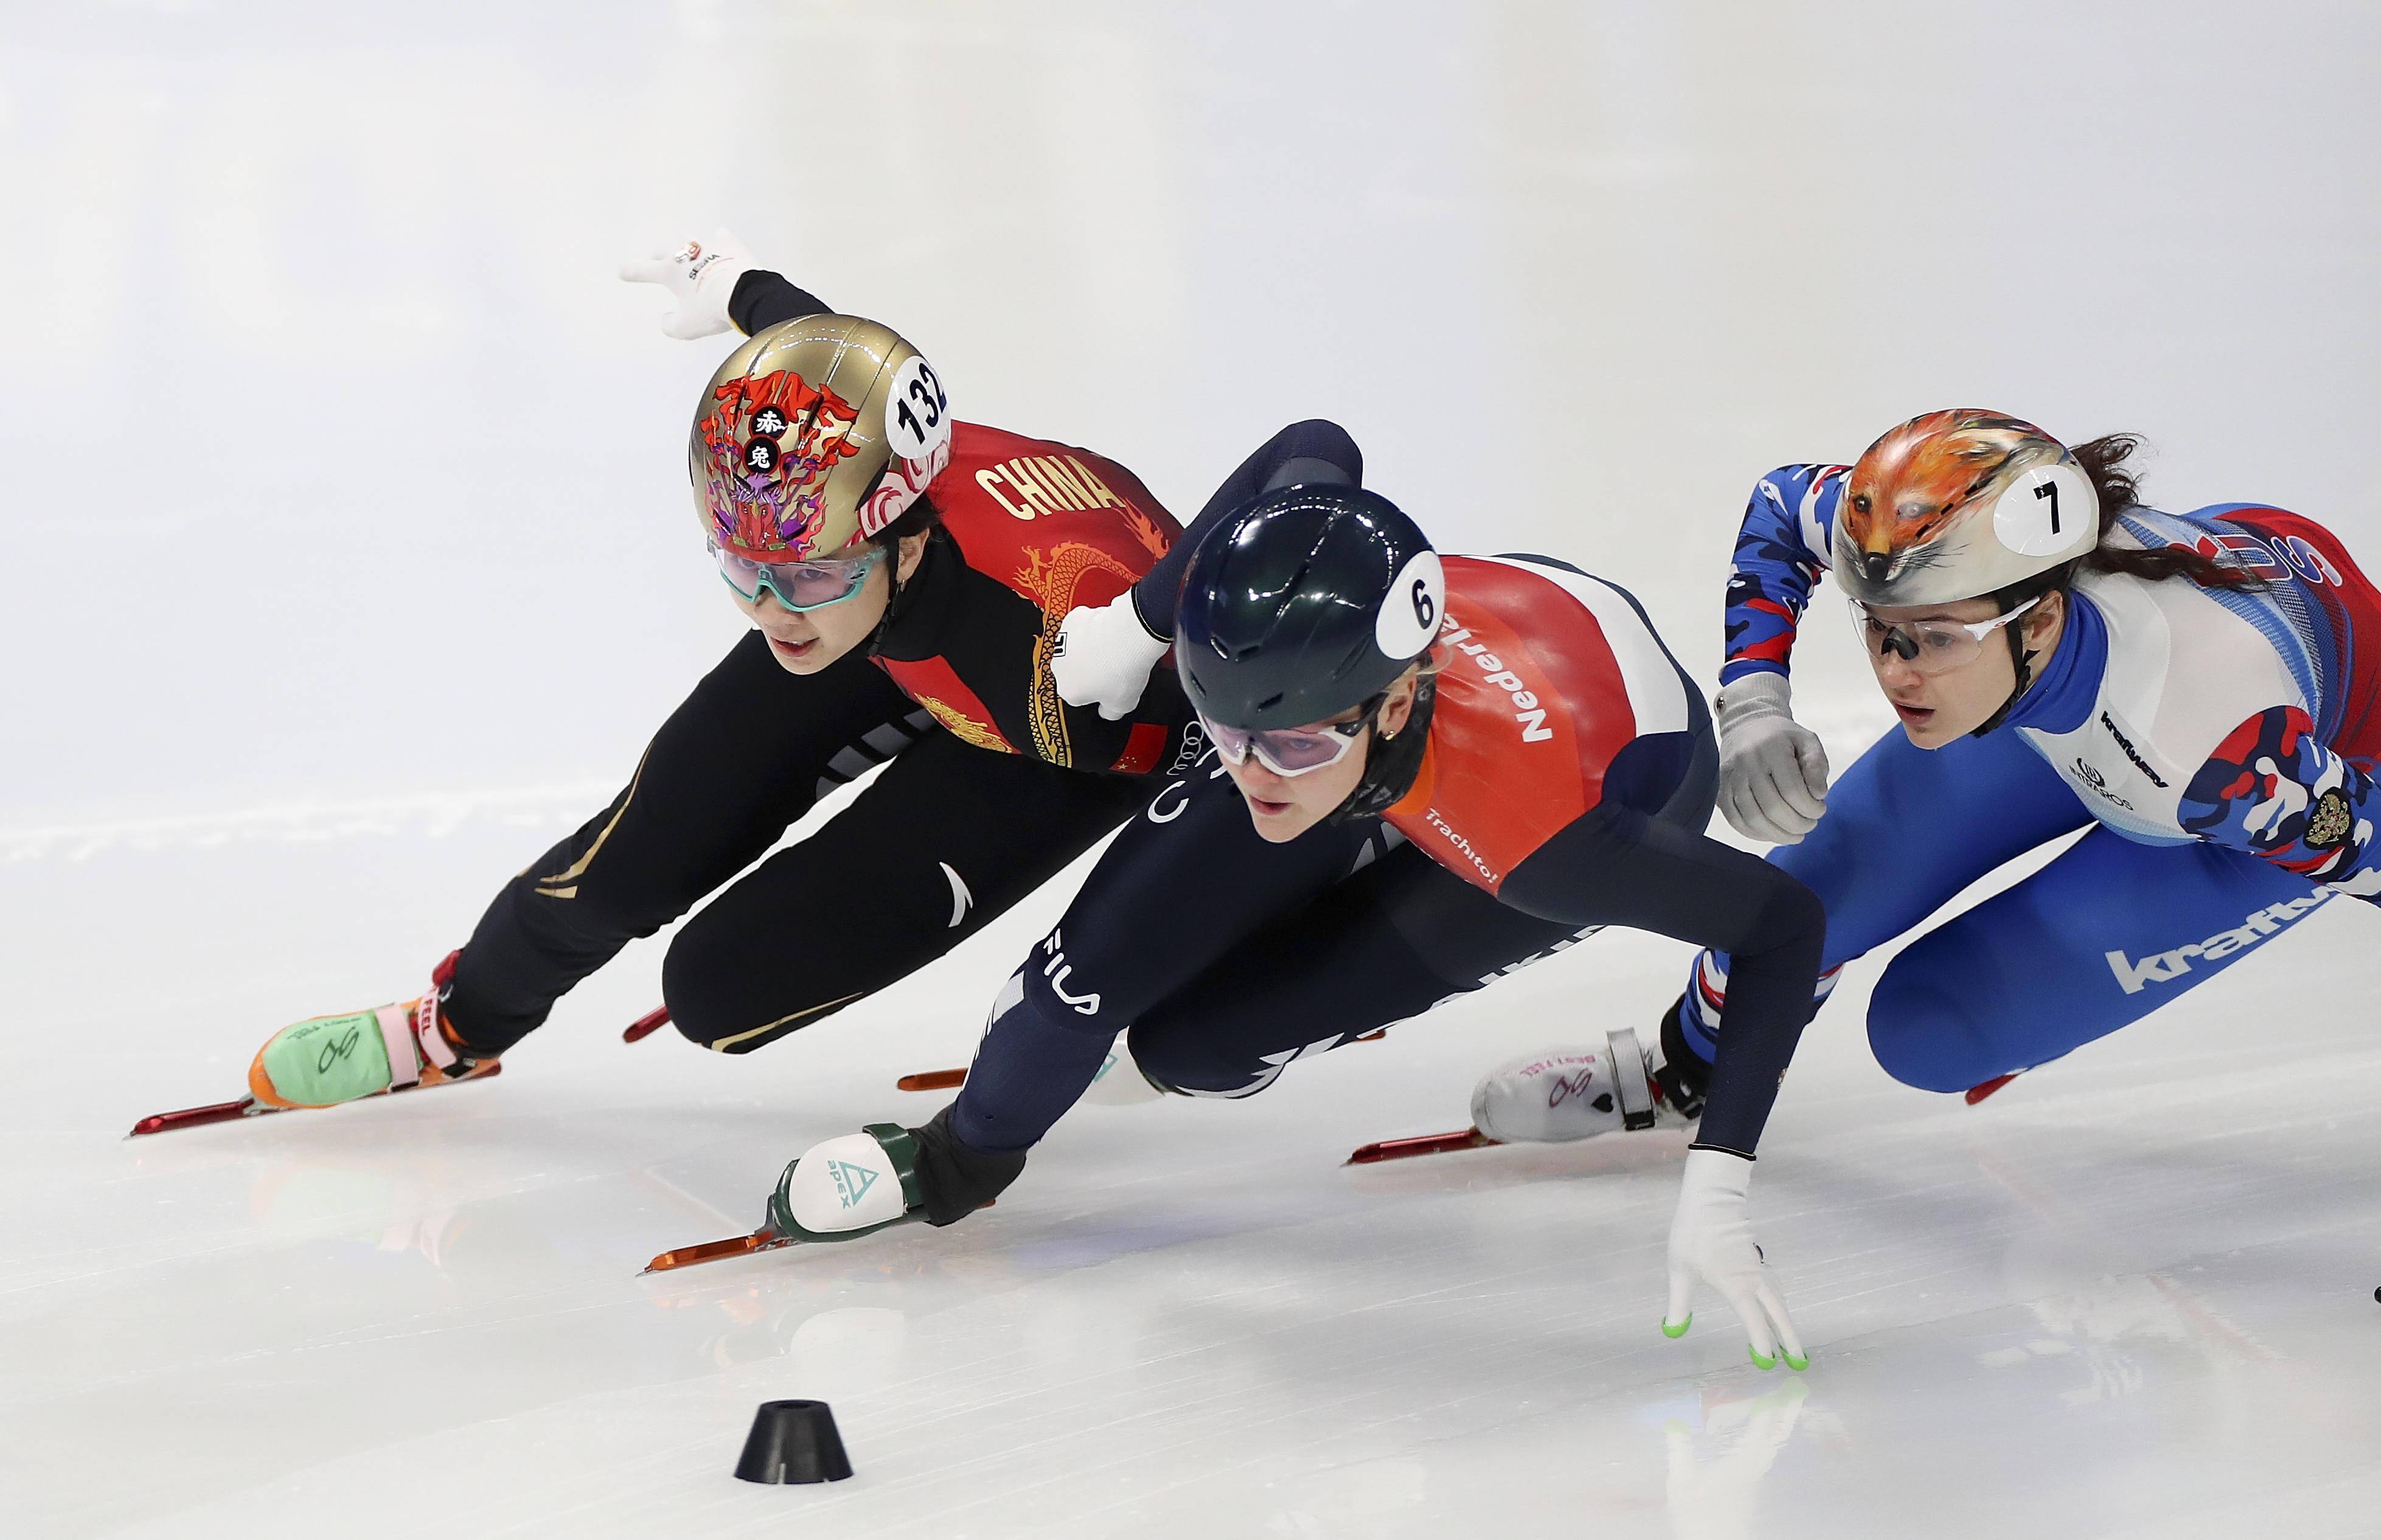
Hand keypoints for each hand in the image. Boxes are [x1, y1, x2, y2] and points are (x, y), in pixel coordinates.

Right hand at [619, 227, 755, 339]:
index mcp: (668, 271)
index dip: (630, 271)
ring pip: (688, 240)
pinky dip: (718, 242)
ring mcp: (706, 244)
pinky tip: (720, 241)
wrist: (746, 294)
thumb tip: (666, 320)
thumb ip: (670, 325)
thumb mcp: (685, 328)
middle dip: (658, 257)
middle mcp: (683, 253)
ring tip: (689, 255)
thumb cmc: (712, 310)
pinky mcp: (729, 243)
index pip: (640, 270)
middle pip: (662, 249)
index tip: (623, 271)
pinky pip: (720, 237)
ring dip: (685, 248)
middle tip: (658, 263)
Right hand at [1050, 593, 1170, 719]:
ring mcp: (1063, 643)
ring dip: (1088, 648)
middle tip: (1113, 666)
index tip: (1109, 686)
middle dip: (1089, 669)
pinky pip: (1079, 626)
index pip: (1078, 696)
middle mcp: (1060, 668)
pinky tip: (1107, 631)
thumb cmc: (1123, 667)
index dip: (1096, 691)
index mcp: (1068, 691)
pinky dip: (1090, 627)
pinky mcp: (1071, 621)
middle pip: (1073, 672)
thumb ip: (1109, 712)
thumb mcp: (1123, 705)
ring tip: (1113, 648)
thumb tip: (1107, 712)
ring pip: (1074, 648)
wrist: (1129, 636)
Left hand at [1662, 1147, 1806, 1369]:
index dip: (1763, 1344)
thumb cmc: (1693, 1233)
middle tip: (1800, 1363)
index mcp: (1736, 1285)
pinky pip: (1773, 1287)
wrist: (1713, 1197)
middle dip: (1790, 1340)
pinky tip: (1775, 1307)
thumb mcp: (1679, 1270)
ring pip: (1778, 1300)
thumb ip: (1678, 1304)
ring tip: (1790, 1343)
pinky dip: (1778, 1303)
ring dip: (1786, 1322)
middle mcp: (1753, 1279)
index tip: (1769, 1364)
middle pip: (1778, 1314)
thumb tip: (1671, 1331)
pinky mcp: (1755, 1258)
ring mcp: (1757, 1267)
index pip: (1755, 1321)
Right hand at [1716, 672, 1828, 844]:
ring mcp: (1730, 778)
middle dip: (1797, 824)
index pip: (1792, 789)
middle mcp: (1746, 762)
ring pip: (1753, 817)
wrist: (1746, 726)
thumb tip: (1819, 795)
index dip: (1810, 808)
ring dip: (1778, 834)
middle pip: (1772, 807)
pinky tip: (1772, 833)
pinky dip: (1755, 833)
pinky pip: (1735, 820)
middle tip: (1810, 825)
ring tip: (1795, 835)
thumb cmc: (1783, 738)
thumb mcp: (1807, 741)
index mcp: (1771, 748)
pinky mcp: (1720, 790)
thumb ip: (1816, 766)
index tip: (1820, 810)